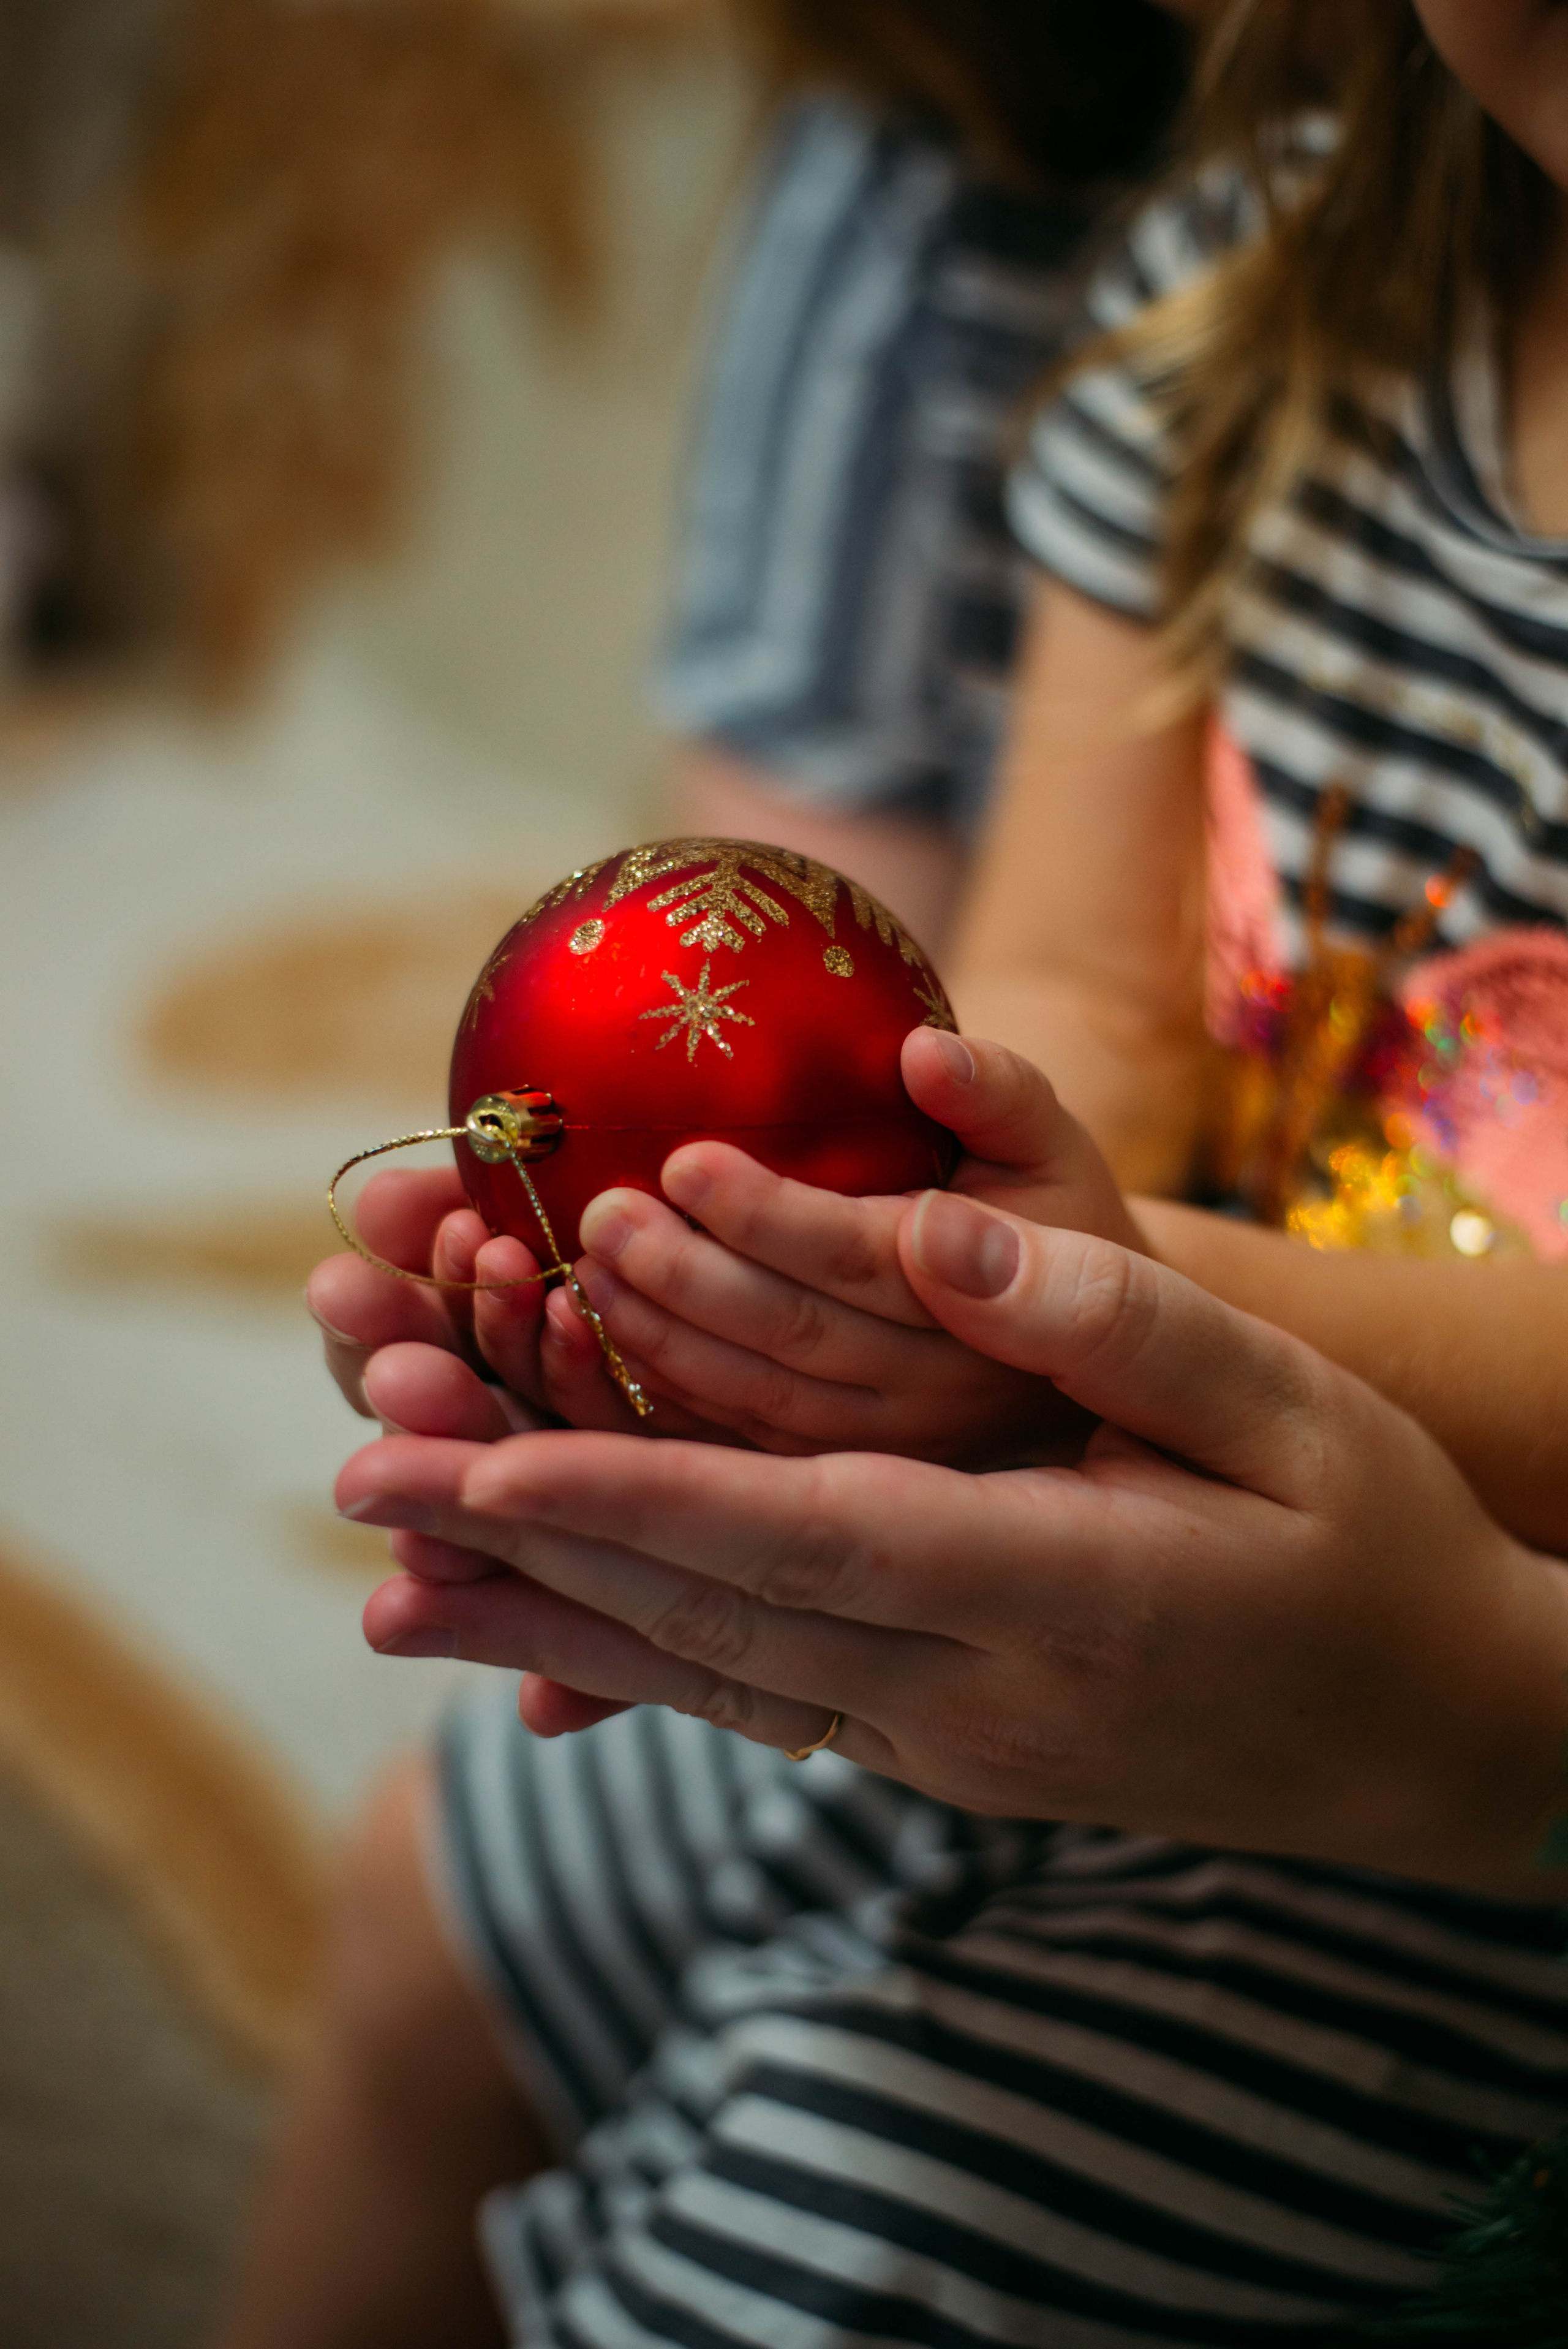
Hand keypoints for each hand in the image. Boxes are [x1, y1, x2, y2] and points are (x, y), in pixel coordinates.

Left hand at [340, 1190, 1567, 1897]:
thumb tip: (930, 1231)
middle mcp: (979, 1694)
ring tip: (399, 1591)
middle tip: (364, 1493)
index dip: (625, 1499)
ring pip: (715, 1683)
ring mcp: (953, 1747)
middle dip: (529, 1558)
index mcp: (1062, 1589)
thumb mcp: (1284, 1408)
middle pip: (714, 1619)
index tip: (474, 1460)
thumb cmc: (1377, 1545)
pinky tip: (543, 1655)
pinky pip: (762, 1708)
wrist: (1442, 1741)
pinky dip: (636, 1676)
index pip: (798, 1537)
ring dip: (549, 1635)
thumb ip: (1106, 1322)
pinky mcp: (946, 1757)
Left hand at [561, 1026, 1144, 1465]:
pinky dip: (656, 1409)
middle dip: (684, 1278)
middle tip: (599, 1213)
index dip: (769, 1215)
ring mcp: (885, 1461)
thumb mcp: (1056, 1151)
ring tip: (575, 1271)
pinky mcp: (839, 1490)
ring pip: (750, 1409)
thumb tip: (923, 1051)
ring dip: (653, 1343)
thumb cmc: (1063, 1232)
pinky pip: (736, 1453)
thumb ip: (1001, 1097)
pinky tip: (585, 1354)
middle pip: (790, 1339)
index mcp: (991, 1307)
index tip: (681, 1159)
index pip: (861, 1261)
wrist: (1106, 1371)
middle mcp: (936, 1399)